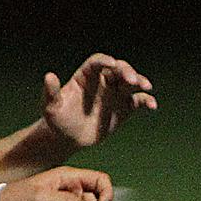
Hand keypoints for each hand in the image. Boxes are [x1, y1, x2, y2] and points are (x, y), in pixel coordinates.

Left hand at [41, 54, 156, 147]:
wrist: (68, 139)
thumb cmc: (58, 120)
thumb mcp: (51, 107)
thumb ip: (51, 92)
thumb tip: (49, 76)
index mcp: (86, 77)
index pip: (97, 62)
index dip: (105, 61)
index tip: (111, 64)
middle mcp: (103, 81)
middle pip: (119, 69)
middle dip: (127, 71)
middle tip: (131, 80)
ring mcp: (116, 93)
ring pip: (131, 82)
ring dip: (140, 81)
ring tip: (145, 86)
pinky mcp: (125, 107)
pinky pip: (139, 101)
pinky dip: (147, 101)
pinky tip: (152, 106)